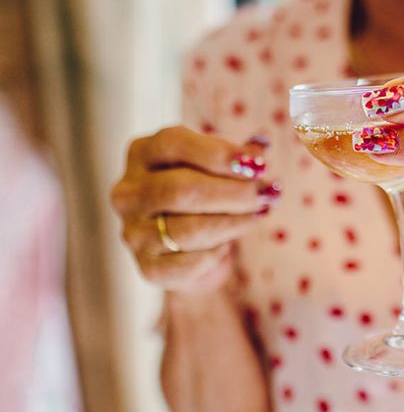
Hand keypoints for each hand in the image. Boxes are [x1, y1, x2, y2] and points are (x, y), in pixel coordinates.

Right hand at [110, 127, 279, 293]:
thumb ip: (239, 153)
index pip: (172, 144)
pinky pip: (191, 263)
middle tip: (268, 194)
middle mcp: (128, 192)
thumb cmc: (206, 189)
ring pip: (190, 229)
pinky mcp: (148, 268)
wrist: (189, 244)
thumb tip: (262, 145)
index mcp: (142, 153)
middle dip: (234, 193)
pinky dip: (218, 254)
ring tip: (262, 213)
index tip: (257, 164)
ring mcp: (133, 233)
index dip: (218, 153)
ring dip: (235, 222)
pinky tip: (230, 243)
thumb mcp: (219, 163)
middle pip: (182, 190)